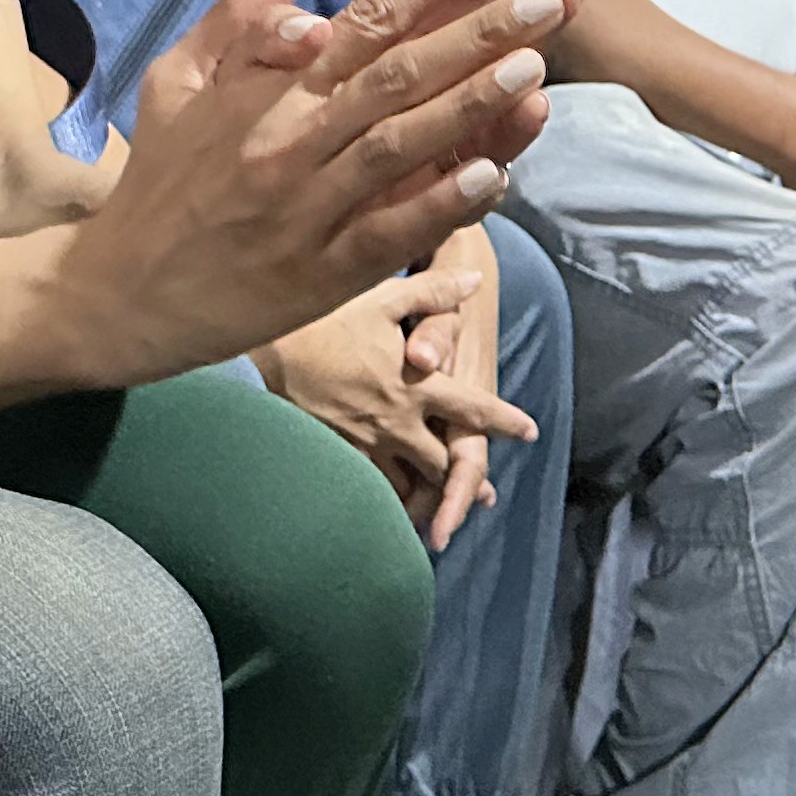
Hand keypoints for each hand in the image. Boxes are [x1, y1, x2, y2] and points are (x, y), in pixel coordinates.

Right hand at [80, 0, 575, 383]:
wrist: (117, 293)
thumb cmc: (157, 183)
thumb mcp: (174, 82)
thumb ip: (236, 17)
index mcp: (268, 90)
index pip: (367, 18)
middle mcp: (294, 140)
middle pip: (400, 72)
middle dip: (483, 28)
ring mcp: (310, 209)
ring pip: (402, 146)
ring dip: (474, 105)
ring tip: (538, 65)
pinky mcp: (320, 275)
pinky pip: (389, 232)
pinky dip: (440, 204)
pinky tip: (492, 176)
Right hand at [258, 233, 533, 549]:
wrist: (266, 357)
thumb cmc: (324, 322)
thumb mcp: (381, 299)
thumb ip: (433, 291)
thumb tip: (475, 281)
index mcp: (417, 385)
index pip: (473, 408)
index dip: (504, 421)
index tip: (529, 432)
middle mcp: (398, 423)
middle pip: (446, 462)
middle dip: (469, 479)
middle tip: (487, 494)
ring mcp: (367, 446)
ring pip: (410, 486)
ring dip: (432, 500)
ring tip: (443, 514)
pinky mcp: (337, 458)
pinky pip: (370, 490)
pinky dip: (387, 503)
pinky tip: (390, 511)